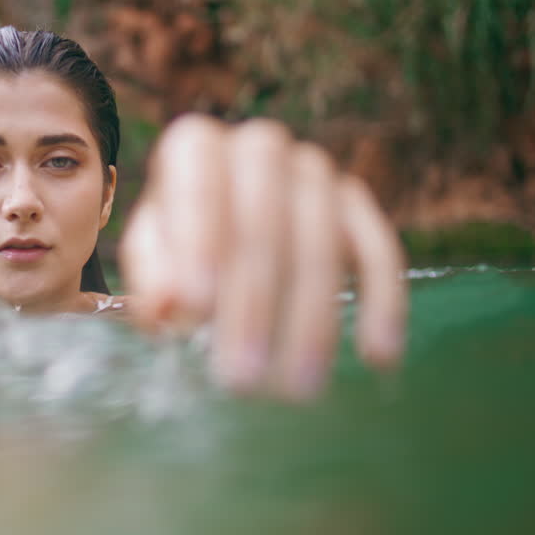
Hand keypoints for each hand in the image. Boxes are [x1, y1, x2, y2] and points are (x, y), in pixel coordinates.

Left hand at [119, 115, 406, 400]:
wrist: (223, 222)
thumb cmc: (177, 246)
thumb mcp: (151, 257)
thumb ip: (154, 275)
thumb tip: (169, 306)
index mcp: (196, 148)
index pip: (199, 186)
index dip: (197, 243)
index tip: (194, 307)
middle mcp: (260, 148)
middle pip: (263, 219)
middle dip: (253, 301)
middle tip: (241, 377)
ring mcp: (313, 171)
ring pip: (321, 239)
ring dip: (312, 317)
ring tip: (296, 387)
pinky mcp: (355, 203)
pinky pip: (378, 248)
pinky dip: (382, 302)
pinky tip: (379, 356)